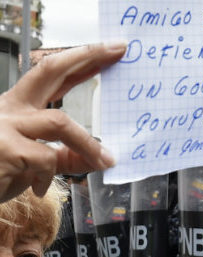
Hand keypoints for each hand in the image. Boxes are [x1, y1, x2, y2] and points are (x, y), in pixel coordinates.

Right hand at [0, 42, 125, 201]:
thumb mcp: (35, 164)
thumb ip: (64, 157)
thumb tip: (99, 158)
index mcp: (17, 108)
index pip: (52, 75)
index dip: (80, 61)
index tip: (109, 50)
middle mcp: (9, 109)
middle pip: (50, 70)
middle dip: (87, 57)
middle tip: (118, 49)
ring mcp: (4, 125)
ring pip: (60, 122)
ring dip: (88, 144)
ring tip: (105, 161)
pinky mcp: (5, 148)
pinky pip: (46, 159)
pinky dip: (49, 176)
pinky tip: (37, 188)